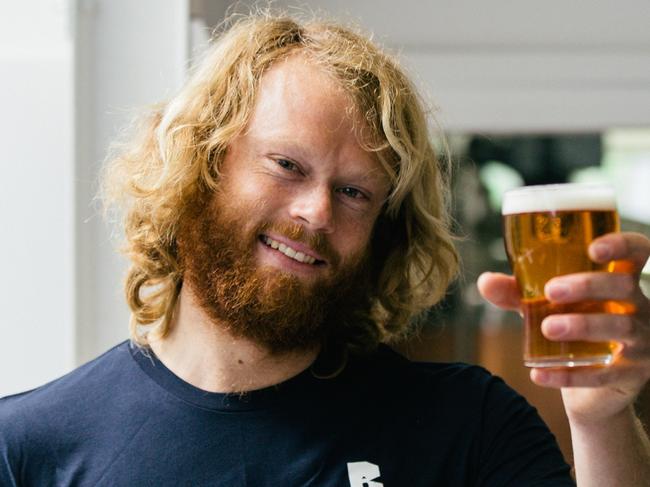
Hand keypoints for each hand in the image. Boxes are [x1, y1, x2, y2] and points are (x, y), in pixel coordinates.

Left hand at [478, 232, 649, 425]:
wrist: (593, 388)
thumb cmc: (572, 326)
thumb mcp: (543, 306)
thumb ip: (517, 292)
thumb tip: (485, 281)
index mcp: (620, 280)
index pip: (636, 252)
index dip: (622, 244)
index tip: (593, 249)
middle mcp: (638, 307)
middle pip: (624, 287)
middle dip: (588, 285)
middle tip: (551, 291)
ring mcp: (640, 341)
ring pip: (620, 328)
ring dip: (582, 325)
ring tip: (547, 327)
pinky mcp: (632, 375)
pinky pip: (603, 374)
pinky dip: (569, 375)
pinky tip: (539, 374)